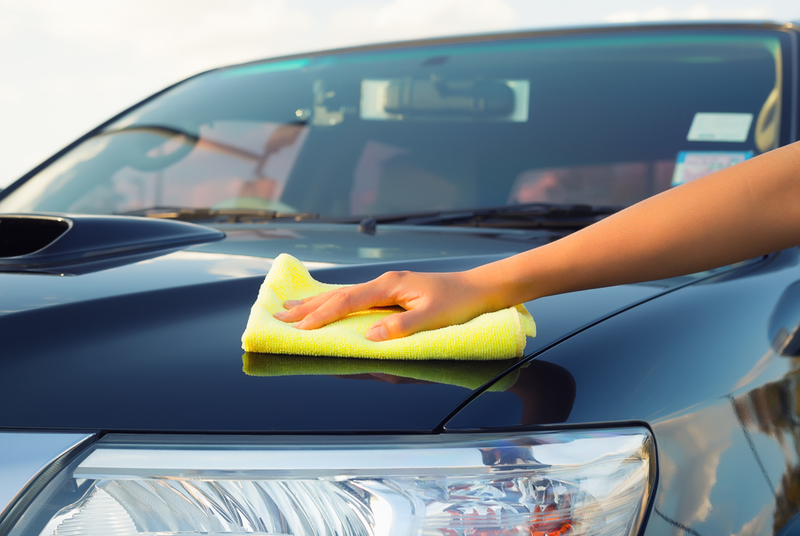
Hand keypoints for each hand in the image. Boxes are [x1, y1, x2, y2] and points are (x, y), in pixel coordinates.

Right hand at [273, 270, 492, 340]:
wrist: (477, 289)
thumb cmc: (458, 303)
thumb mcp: (433, 319)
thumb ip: (401, 327)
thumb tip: (369, 337)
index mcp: (389, 286)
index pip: (348, 302)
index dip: (323, 315)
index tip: (300, 328)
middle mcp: (383, 283)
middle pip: (337, 295)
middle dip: (307, 307)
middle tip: (279, 316)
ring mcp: (385, 286)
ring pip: (342, 294)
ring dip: (315, 303)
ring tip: (290, 307)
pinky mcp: (389, 292)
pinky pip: (353, 297)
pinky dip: (333, 301)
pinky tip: (324, 304)